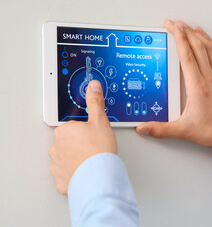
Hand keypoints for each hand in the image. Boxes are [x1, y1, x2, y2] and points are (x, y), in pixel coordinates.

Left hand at [49, 80, 116, 194]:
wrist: (99, 176)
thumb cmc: (98, 150)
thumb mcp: (100, 121)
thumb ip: (95, 102)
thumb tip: (93, 86)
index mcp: (64, 131)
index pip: (73, 128)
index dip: (86, 132)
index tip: (93, 136)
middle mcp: (56, 147)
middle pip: (68, 143)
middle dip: (79, 145)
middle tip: (93, 149)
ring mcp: (56, 165)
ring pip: (66, 159)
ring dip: (75, 160)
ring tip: (90, 162)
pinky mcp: (60, 181)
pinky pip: (66, 176)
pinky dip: (74, 175)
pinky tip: (85, 173)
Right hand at [136, 20, 211, 151]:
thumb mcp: (183, 130)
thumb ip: (161, 129)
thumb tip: (144, 128)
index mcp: (197, 85)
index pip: (185, 55)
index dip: (178, 37)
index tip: (172, 26)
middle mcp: (208, 77)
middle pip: (196, 47)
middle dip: (184, 31)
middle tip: (175, 23)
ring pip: (208, 48)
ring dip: (198, 35)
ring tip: (190, 27)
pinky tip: (209, 41)